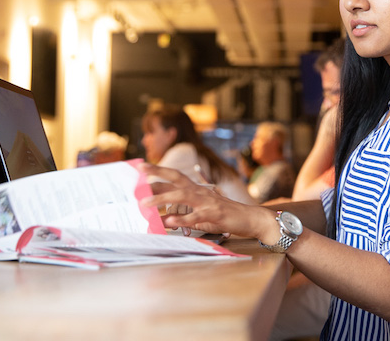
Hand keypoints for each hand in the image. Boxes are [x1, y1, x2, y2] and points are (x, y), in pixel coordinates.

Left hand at [139, 163, 275, 240]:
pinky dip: (182, 219)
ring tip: (146, 203)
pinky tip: (169, 222)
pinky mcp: (214, 213)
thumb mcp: (201, 212)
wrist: (249, 218)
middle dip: (157, 173)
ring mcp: (207, 201)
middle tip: (140, 171)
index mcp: (196, 189)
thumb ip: (183, 213)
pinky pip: (195, 216)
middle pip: (176, 178)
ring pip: (181, 196)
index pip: (174, 177)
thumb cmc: (223, 215)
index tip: (141, 167)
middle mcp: (200, 191)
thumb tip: (162, 218)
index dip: (158, 171)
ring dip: (162, 199)